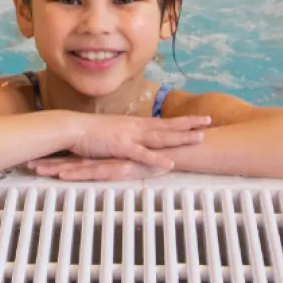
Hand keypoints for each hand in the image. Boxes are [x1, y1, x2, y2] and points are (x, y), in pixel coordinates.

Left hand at [27, 155, 163, 181]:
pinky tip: (64, 176)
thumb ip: (119, 161)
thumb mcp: (133, 158)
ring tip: (37, 170)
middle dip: (49, 163)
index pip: (76, 158)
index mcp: (105, 155)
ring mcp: (110, 161)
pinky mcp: (119, 167)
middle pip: (71, 161)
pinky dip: (79, 174)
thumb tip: (106, 165)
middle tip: (27, 166)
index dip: (56, 159)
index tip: (37, 161)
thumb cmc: (155, 155)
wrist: (175, 147)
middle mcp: (104, 157)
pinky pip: (95, 172)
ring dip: (56, 168)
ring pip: (78, 167)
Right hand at [66, 113, 209, 169]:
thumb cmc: (90, 131)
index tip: (200, 118)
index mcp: (135, 124)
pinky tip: (169, 163)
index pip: (164, 121)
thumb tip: (139, 138)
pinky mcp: (120, 146)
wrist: (72, 127)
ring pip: (160, 137)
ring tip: (200, 138)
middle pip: (167, 125)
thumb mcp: (114, 131)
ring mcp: (130, 136)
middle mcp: (136, 127)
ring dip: (180, 137)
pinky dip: (156, 159)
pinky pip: (142, 154)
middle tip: (209, 120)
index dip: (183, 120)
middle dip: (189, 123)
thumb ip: (128, 135)